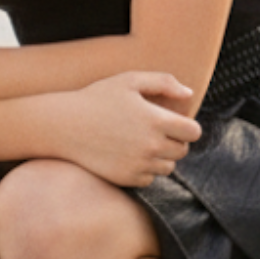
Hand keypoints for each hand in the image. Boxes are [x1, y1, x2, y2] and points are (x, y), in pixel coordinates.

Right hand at [59, 72, 201, 188]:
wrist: (65, 125)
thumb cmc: (97, 98)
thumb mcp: (129, 80)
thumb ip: (163, 82)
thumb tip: (189, 93)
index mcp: (157, 120)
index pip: (194, 132)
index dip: (188, 126)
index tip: (175, 122)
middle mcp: (152, 146)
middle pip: (182, 151)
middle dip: (175, 141)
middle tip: (156, 131)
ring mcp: (139, 165)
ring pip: (168, 167)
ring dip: (162, 157)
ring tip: (142, 142)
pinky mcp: (127, 178)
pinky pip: (149, 178)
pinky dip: (145, 169)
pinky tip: (130, 154)